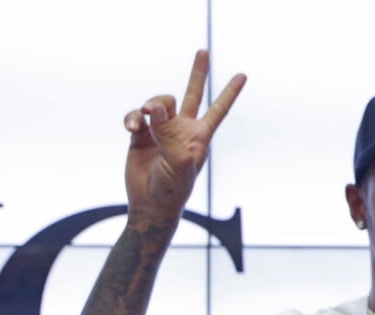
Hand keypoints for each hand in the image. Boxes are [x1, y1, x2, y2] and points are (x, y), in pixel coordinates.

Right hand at [123, 49, 245, 223]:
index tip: (243, 75)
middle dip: (198, 73)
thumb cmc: (173, 188)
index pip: (218, 109)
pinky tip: (131, 128)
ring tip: (143, 117)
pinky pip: (136, 115)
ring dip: (148, 106)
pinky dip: (132, 117)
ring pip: (157, 102)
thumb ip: (168, 133)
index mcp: (199, 136)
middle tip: (204, 51)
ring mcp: (162, 130)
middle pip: (193, 94)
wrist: (150, 202)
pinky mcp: (141, 134)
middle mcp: (182, 129)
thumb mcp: (179, 162)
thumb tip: (154, 108)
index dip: (230, 92)